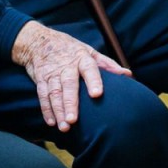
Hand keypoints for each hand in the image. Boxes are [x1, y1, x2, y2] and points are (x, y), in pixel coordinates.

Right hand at [11, 21, 130, 131]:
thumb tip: (128, 74)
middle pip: (68, 85)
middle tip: (73, 120)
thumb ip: (107, 63)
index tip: (97, 94)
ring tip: (64, 127)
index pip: (89, 69)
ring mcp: (52, 73)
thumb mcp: (89, 51)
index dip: (93, 81)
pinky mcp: (40, 79)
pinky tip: (51, 122)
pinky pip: (42, 95)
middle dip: (70, 103)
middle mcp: (66, 66)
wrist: (38, 40)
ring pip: (54, 92)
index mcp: (82, 58)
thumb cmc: (70, 48)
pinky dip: (46, 109)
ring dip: (58, 110)